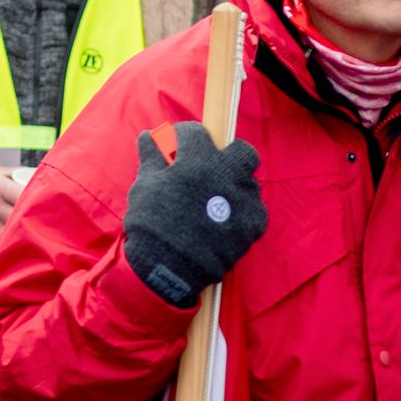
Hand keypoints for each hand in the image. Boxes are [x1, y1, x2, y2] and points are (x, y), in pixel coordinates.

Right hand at [122, 123, 266, 306]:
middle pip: (242, 151)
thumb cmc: (152, 222)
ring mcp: (244, 201)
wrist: (168, 267)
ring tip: (217, 197)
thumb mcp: (144, 185)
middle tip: (211, 166)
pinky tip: (227, 218)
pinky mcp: (253, 226)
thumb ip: (152, 157)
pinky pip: (256, 209)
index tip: (176, 144)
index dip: (184, 136)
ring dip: (235, 184)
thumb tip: (149, 136)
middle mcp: (227, 176)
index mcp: (198, 161)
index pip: (196, 133)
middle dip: (228, 154)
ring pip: (250, 182)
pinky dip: (243, 210)